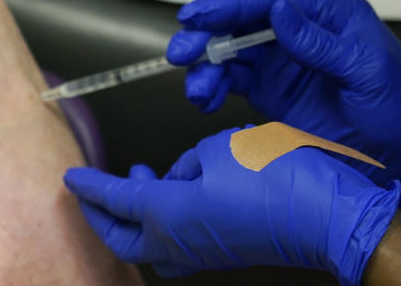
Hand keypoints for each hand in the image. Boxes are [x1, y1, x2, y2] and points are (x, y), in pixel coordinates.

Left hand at [64, 128, 400, 284]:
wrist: (330, 214)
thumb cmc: (275, 176)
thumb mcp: (219, 149)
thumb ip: (188, 162)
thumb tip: (183, 174)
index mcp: (167, 214)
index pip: (114, 199)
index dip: (90, 185)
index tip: (70, 176)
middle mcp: (180, 241)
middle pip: (123, 238)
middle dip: (101, 215)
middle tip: (89, 191)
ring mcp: (204, 252)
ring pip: (152, 242)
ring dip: (136, 215)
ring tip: (140, 175)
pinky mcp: (226, 251)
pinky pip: (181, 240)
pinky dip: (167, 217)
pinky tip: (180, 187)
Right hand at [168, 0, 400, 209]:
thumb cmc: (399, 110)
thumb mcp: (366, 72)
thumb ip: (320, 43)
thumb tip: (278, 9)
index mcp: (326, 15)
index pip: (269, 1)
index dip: (228, 6)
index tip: (196, 15)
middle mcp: (297, 32)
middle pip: (240, 24)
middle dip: (205, 36)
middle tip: (181, 51)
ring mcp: (280, 62)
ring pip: (229, 53)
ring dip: (205, 68)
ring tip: (197, 90)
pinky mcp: (268, 90)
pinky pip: (230, 81)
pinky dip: (213, 89)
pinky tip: (206, 100)